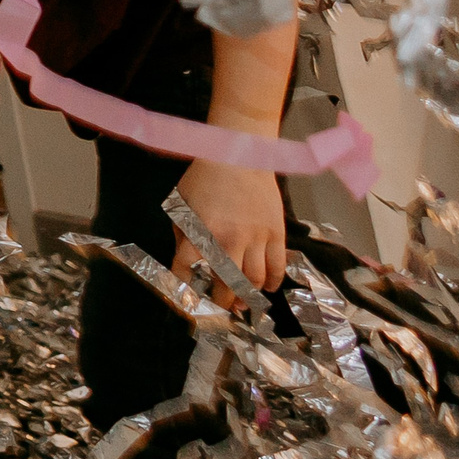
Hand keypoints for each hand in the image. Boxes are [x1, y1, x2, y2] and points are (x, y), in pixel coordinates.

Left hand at [171, 159, 285, 296]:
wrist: (239, 154)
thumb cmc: (205, 176)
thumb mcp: (180, 200)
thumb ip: (181, 229)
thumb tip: (186, 255)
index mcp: (197, 232)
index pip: (186, 269)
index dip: (186, 285)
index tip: (190, 294)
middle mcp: (226, 240)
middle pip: (225, 284)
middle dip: (222, 300)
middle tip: (222, 304)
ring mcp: (254, 238)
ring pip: (253, 280)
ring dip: (248, 296)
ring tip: (244, 302)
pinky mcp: (275, 233)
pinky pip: (277, 266)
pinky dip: (272, 281)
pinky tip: (267, 287)